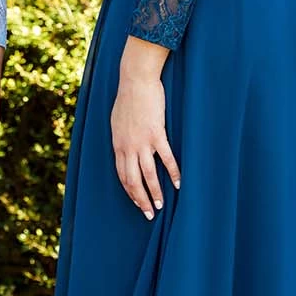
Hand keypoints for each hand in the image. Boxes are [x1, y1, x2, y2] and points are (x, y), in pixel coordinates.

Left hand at [110, 35, 179, 218]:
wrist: (135, 81)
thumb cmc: (127, 99)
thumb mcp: (117, 121)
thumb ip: (121, 137)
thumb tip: (123, 147)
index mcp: (117, 145)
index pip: (121, 175)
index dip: (130, 192)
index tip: (137, 204)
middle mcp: (127, 147)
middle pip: (133, 181)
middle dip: (140, 200)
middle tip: (149, 214)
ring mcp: (142, 142)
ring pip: (148, 174)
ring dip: (155, 193)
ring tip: (161, 206)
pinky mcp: (156, 134)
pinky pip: (165, 158)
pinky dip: (173, 173)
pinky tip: (179, 183)